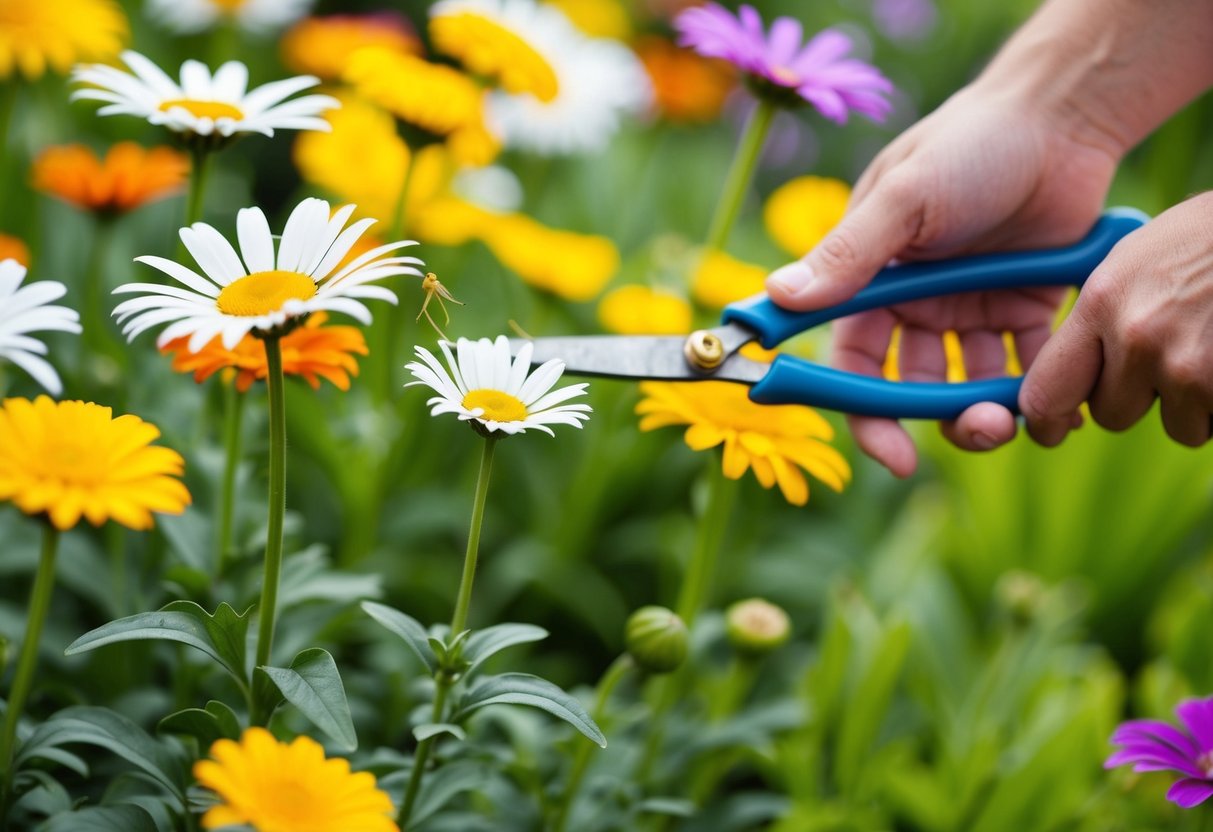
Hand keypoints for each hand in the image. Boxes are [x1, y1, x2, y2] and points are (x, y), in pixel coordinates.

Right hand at [765, 85, 1117, 475]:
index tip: (892, 457)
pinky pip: (1027, 361)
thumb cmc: (968, 146)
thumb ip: (848, 253)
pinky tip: (1057, 399)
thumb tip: (777, 297)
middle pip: (914, 384)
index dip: (865, 412)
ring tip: (1020, 415)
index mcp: (873, 281)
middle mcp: (916, 302)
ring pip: (971, 383)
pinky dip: (1040, 385)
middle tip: (980, 431)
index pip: (855, 362)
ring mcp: (970, 307)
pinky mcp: (1025, 306)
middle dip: (940, 418)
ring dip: (989, 409)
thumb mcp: (904, 198)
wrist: (1059, 116)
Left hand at [1021, 193, 1212, 446]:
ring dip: (1196, 403)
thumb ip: (1098, 320)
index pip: (1045, 393)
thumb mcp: (1135, 260)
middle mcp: (1139, 338)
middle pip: (1113, 415)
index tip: (1051, 430)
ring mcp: (1192, 366)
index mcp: (1102, 303)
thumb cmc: (1208, 238)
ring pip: (1179, 426)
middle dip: (1139, 398)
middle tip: (1172, 356)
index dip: (1046, 421)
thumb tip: (1070, 380)